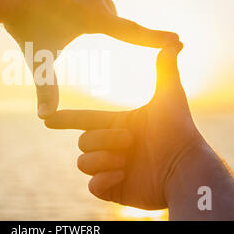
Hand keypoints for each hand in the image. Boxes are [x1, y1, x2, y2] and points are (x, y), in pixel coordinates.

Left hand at [0, 0, 178, 117]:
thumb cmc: (25, 26)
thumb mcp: (39, 59)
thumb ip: (46, 88)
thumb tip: (44, 119)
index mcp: (96, 20)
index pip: (134, 33)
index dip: (156, 39)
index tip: (177, 40)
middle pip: (113, 13)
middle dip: (104, 23)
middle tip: (81, 27)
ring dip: (98, 0)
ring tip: (76, 6)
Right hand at [45, 42, 206, 209]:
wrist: (187, 169)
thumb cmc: (180, 132)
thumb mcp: (170, 97)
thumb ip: (165, 70)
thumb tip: (173, 42)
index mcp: (118, 125)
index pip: (84, 120)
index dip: (66, 119)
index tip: (47, 119)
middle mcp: (112, 147)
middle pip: (83, 142)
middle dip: (105, 140)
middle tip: (130, 141)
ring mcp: (111, 169)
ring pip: (83, 163)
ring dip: (103, 159)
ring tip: (126, 159)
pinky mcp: (114, 191)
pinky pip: (92, 186)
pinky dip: (104, 181)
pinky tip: (122, 175)